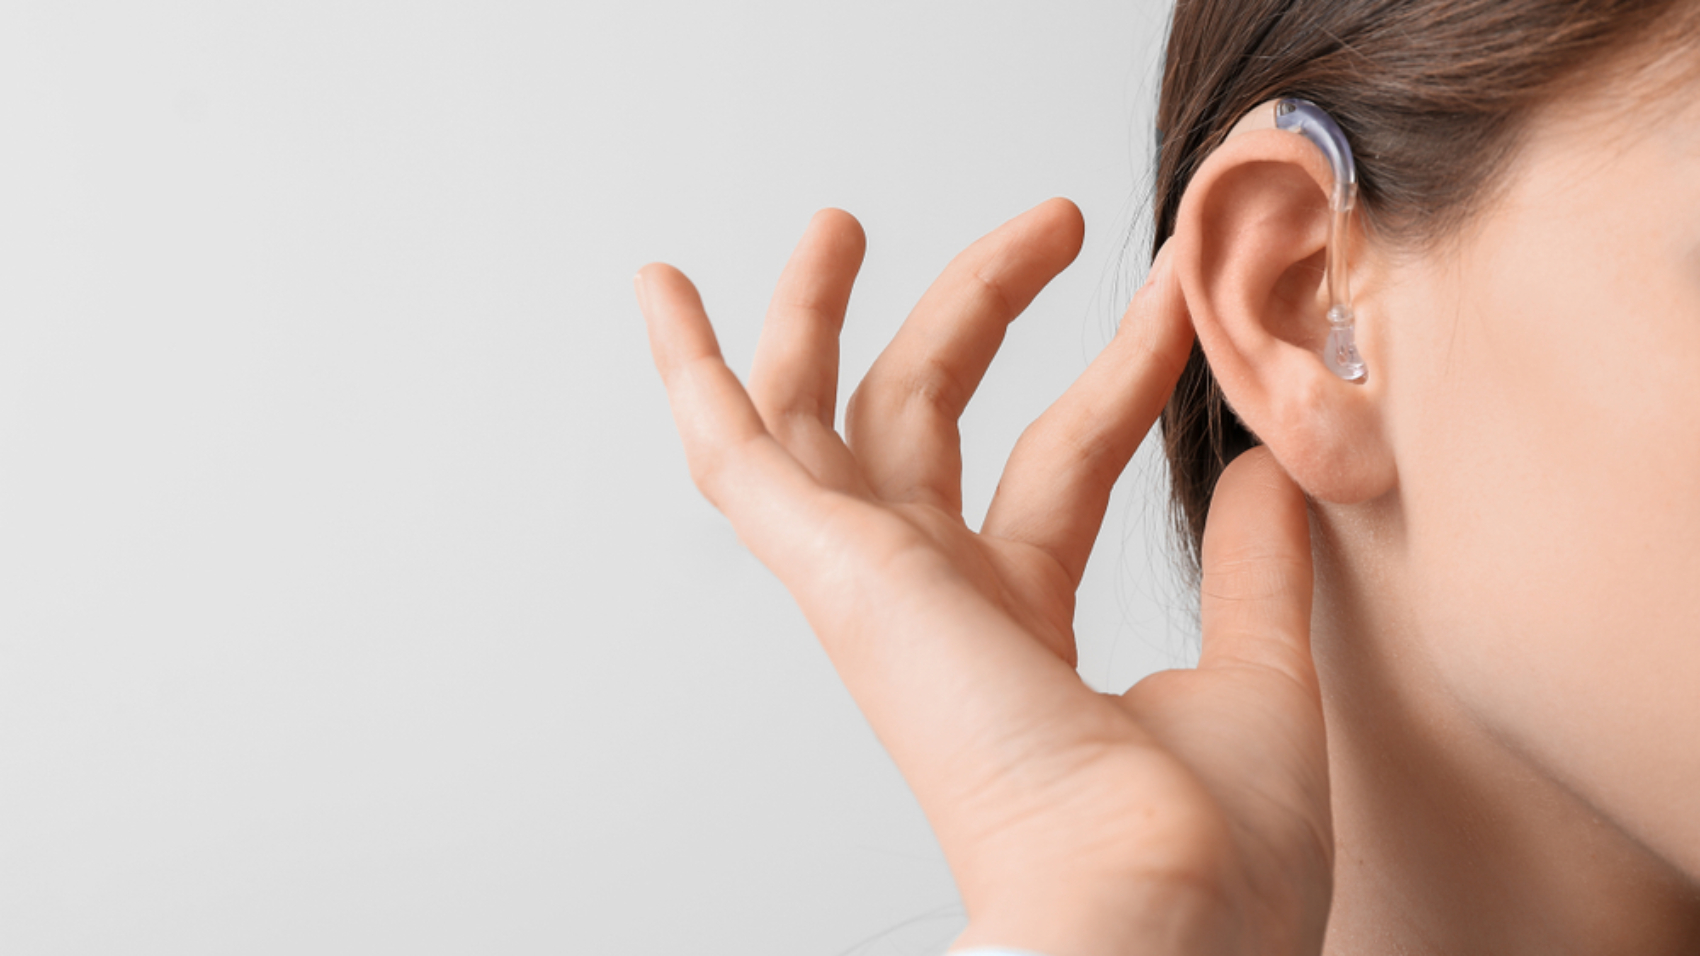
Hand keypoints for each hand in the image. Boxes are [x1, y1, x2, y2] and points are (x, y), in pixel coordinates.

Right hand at [635, 200, 1331, 955]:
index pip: (1055, 469)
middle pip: (929, 427)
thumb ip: (1251, 571)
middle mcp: (935, 610)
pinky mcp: (837, 574)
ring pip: (818, 424)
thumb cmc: (1207, 857)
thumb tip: (1261, 466)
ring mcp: (876, 591)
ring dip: (821, 318)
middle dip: (980, 311)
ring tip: (839, 224)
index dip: (1115, 374)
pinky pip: (738, 458)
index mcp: (1018, 638)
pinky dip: (696, 371)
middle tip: (1045, 219)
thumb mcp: (1256, 678)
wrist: (1155, 916)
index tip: (1171, 302)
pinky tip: (669, 293)